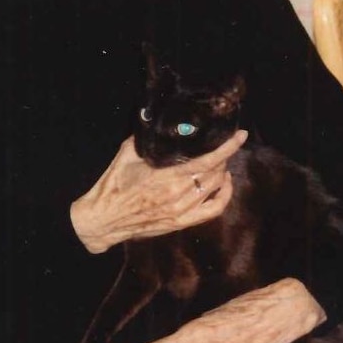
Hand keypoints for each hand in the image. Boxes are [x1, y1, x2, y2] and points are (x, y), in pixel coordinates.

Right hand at [70, 131, 246, 253]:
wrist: (103, 220)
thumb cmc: (112, 186)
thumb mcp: (126, 155)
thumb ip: (145, 138)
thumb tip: (156, 119)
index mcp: (166, 177)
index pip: (207, 161)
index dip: (227, 148)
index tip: (239, 136)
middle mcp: (178, 195)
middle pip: (215, 173)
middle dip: (222, 157)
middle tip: (220, 147)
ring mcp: (181, 210)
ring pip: (216, 188)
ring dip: (222, 173)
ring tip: (219, 162)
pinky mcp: (181, 222)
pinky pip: (213, 210)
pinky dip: (224, 196)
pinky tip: (223, 184)